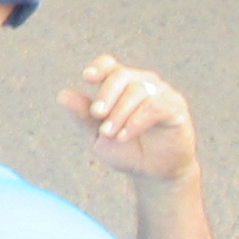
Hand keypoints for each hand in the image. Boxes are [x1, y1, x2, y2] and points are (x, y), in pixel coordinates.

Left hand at [58, 55, 196, 182]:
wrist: (152, 174)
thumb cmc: (126, 150)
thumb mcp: (97, 136)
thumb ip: (83, 116)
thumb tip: (62, 95)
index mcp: (123, 85)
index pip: (110, 65)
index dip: (99, 67)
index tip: (87, 78)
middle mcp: (144, 83)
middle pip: (121, 76)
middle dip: (105, 95)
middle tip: (96, 115)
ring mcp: (162, 93)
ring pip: (138, 90)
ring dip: (119, 112)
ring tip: (110, 134)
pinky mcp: (175, 108)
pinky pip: (155, 106)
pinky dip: (136, 120)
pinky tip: (125, 135)